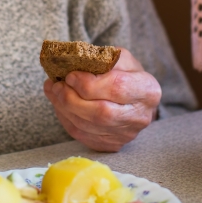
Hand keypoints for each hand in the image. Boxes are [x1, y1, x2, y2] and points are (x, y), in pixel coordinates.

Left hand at [43, 48, 161, 151]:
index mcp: (147, 90)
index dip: (89, 83)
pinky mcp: (112, 144)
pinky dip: (66, 119)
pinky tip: (59, 105)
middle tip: (57, 85)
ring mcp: (126, 134)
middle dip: (72, 99)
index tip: (71, 75)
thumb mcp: (119, 58)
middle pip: (102, 113)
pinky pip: (83, 135)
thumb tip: (72, 64)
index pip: (117, 88)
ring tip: (53, 91)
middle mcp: (140, 116)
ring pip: (89, 126)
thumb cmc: (125, 73)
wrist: (132, 96)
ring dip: (64, 108)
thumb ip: (100, 59)